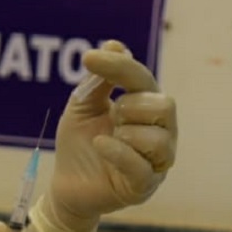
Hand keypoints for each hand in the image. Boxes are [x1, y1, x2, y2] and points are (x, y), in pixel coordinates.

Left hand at [29, 41, 176, 231]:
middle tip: (112, 115)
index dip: (119, 66)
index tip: (89, 57)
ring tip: (107, 137)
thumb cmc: (79, 144)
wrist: (66, 184)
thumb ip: (99, 81)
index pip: (143, 79)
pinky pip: (142, 167)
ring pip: (160, 138)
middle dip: (132, 106)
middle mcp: (159, 132)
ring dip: (128, 133)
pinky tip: (100, 145)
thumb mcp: (83, 107)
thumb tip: (115, 44)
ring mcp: (155, 162)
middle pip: (166, 105)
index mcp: (145, 107)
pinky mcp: (144, 186)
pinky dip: (119, 153)